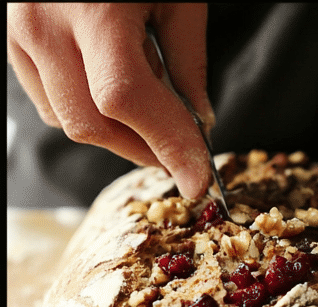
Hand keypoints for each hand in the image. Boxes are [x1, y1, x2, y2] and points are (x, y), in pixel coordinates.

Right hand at [7, 2, 213, 197]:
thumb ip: (188, 62)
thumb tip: (200, 122)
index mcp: (94, 10)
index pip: (127, 102)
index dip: (165, 146)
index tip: (196, 179)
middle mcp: (44, 22)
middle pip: (92, 124)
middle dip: (144, 149)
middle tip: (181, 153)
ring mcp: (17, 30)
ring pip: (67, 119)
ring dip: (116, 133)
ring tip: (147, 104)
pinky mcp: (8, 36)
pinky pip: (47, 99)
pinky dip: (86, 110)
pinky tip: (110, 86)